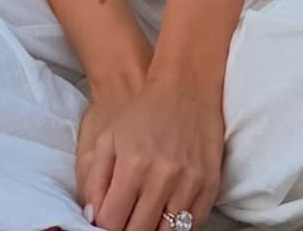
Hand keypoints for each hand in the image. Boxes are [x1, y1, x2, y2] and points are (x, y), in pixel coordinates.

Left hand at [76, 76, 224, 230]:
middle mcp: (162, 177)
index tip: (106, 224)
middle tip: (125, 225)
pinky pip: (194, 226)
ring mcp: (189, 182)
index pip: (112, 221)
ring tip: (145, 223)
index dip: (104, 228)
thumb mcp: (108, 139)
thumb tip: (92, 219)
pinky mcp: (210, 184)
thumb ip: (95, 181)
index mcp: (133, 165)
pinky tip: (167, 223)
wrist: (185, 86)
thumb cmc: (143, 113)